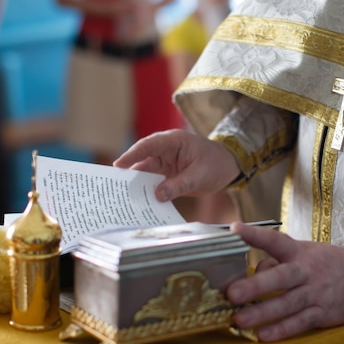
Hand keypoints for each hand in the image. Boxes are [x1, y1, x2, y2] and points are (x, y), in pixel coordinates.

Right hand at [113, 129, 240, 201]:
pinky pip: (154, 183)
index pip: (148, 146)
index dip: (132, 155)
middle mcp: (165, 150)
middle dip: (129, 173)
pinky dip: (147, 192)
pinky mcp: (167, 175)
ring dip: (136, 185)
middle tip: (113, 186)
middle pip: (142, 160)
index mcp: (173, 141)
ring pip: (146, 173)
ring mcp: (165, 163)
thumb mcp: (200, 175)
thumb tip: (158, 195)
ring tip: (122, 197)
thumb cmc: (217, 164)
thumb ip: (180, 185)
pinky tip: (139, 202)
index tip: (118, 166)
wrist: (229, 167)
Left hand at [227, 223, 343, 341]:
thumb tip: (253, 272)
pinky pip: (300, 322)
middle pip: (281, 277)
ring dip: (263, 312)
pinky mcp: (323, 313)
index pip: (275, 240)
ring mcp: (315, 293)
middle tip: (232, 293)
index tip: (234, 230)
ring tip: (239, 320)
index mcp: (299, 252)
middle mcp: (307, 271)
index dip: (255, 235)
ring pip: (288, 303)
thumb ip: (277, 260)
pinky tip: (263, 335)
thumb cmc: (324, 263)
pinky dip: (282, 329)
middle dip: (256, 285)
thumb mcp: (304, 252)